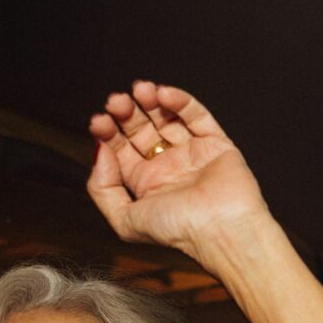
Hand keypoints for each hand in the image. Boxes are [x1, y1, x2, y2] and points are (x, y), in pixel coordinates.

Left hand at [86, 82, 270, 264]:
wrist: (222, 231)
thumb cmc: (178, 231)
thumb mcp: (124, 220)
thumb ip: (102, 188)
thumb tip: (100, 151)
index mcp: (147, 183)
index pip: (121, 147)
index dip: (108, 131)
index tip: (99, 121)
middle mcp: (169, 166)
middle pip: (142, 128)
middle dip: (126, 112)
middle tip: (117, 102)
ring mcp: (193, 153)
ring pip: (168, 118)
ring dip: (151, 101)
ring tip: (140, 90)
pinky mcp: (217, 144)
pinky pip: (197, 117)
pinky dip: (181, 101)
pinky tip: (163, 94)